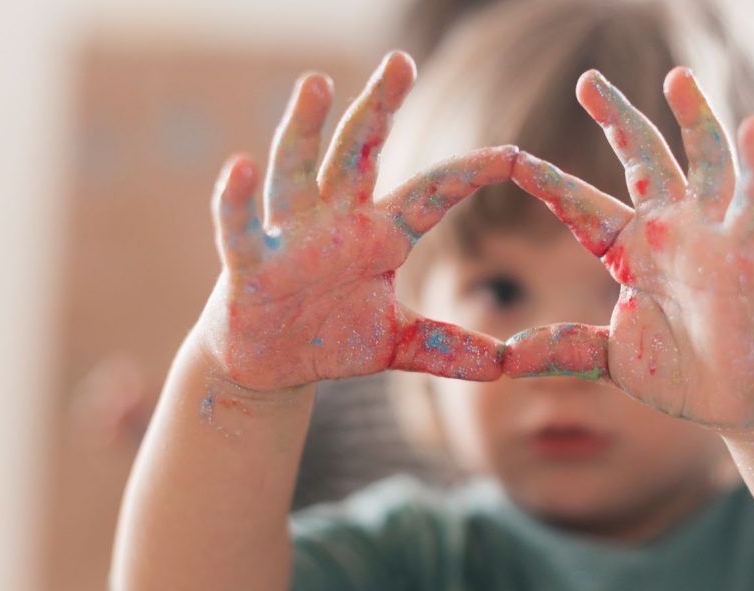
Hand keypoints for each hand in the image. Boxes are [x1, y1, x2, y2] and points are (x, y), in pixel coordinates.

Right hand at [196, 51, 515, 392]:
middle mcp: (336, 220)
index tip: (515, 155)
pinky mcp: (248, 262)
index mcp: (379, 235)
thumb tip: (505, 367)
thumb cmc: (331, 339)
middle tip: (402, 61)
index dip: (471, 174)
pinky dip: (238, 199)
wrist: (269, 366)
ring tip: (318, 83)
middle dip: (379, 106)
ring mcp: (290, 236)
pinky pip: (241, 226)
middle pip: (358, 151)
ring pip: (297, 169)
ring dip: (306, 128)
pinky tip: (240, 166)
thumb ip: (447, 348)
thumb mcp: (397, 344)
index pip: (432, 193)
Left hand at [506, 67, 753, 433]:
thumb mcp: (610, 359)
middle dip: (617, 119)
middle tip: (587, 80)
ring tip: (676, 76)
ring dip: (693, 118)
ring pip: (703, 161)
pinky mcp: (748, 252)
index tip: (513, 159)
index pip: (583, 208)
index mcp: (631, 253)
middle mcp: (670, 232)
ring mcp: (711, 236)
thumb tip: (505, 358)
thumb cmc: (683, 377)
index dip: (551, 184)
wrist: (741, 402)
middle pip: (642, 160)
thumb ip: (563, 350)